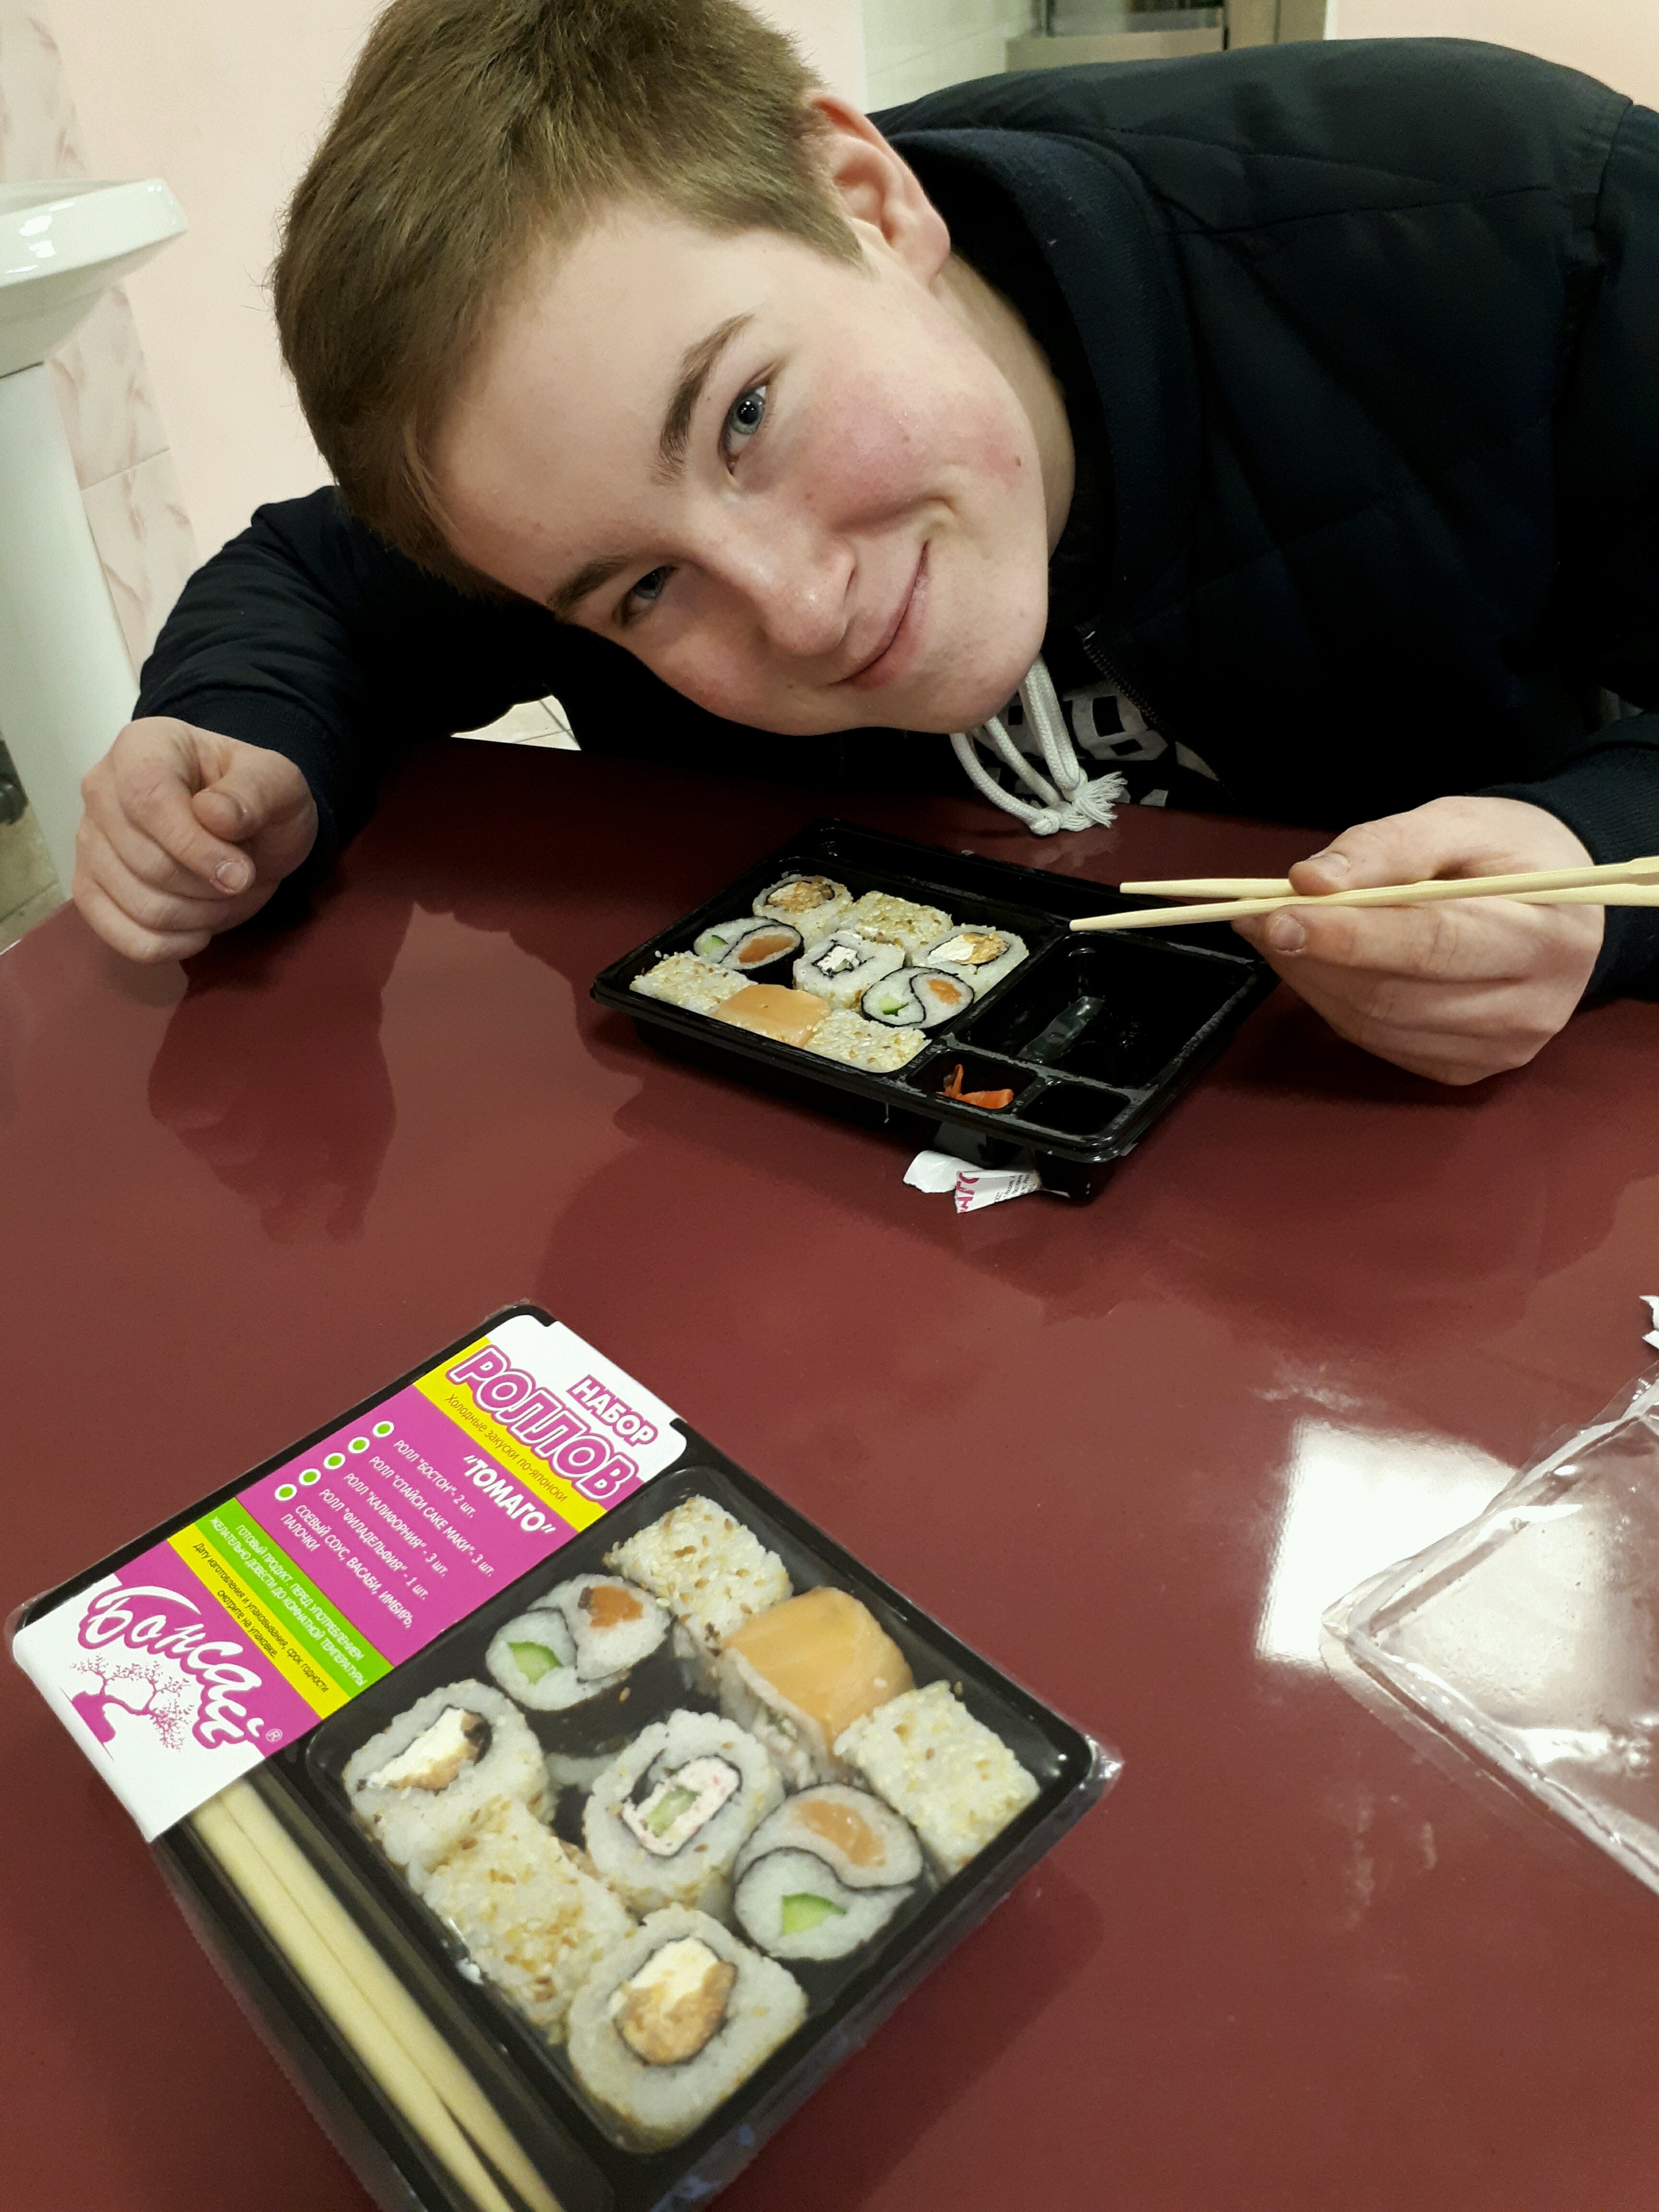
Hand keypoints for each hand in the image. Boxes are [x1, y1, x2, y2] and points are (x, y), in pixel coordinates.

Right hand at [74, 718, 317, 960]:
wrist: (247, 832)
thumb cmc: (257, 800)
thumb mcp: (280, 783)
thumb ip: (256, 792)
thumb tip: (214, 816)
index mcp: (143, 746)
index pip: (147, 798)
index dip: (193, 845)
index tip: (240, 873)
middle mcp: (101, 788)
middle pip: (145, 861)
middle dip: (208, 885)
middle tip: (241, 878)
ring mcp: (89, 841)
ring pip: (138, 904)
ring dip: (198, 915)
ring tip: (223, 895)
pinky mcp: (89, 889)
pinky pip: (121, 936)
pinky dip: (170, 945)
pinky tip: (199, 928)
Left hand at [1228, 795, 1604, 1084]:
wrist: (1556, 902)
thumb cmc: (1506, 855)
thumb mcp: (1458, 822)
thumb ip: (1388, 844)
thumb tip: (1311, 879)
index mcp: (1544, 936)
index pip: (1432, 942)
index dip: (1348, 934)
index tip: (1279, 914)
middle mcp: (1531, 1005)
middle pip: (1396, 993)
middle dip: (1316, 955)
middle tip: (1259, 917)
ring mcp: (1500, 1048)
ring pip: (1376, 1024)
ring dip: (1313, 979)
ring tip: (1279, 933)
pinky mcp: (1466, 1068)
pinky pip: (1378, 1043)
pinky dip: (1333, 1004)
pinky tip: (1316, 965)